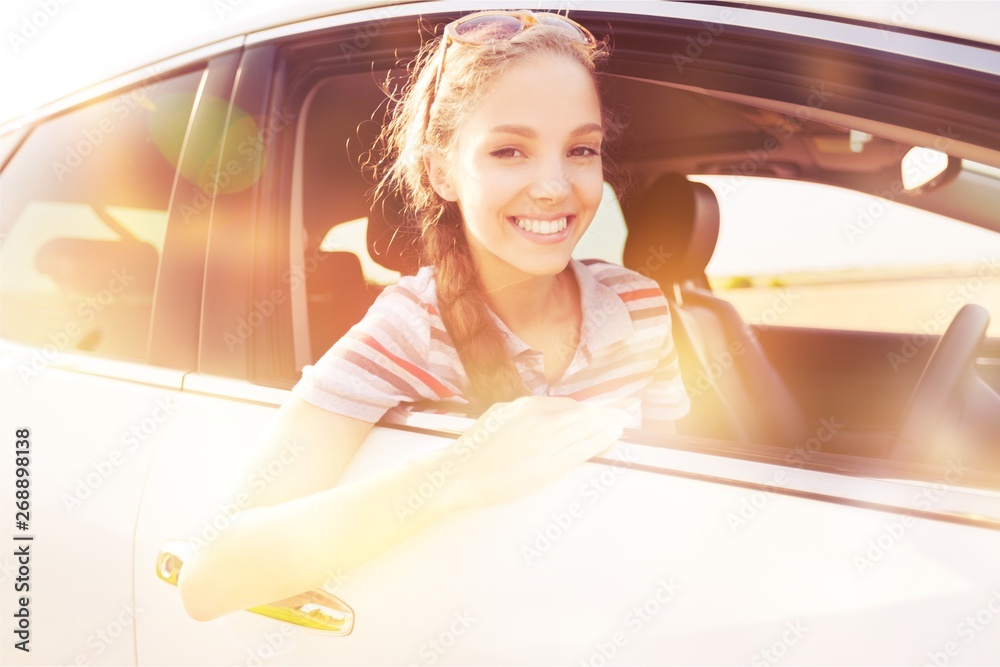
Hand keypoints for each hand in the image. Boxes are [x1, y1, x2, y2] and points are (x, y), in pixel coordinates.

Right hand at [444, 396, 631, 508]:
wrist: (461, 473)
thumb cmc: (475, 448)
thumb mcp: (499, 417)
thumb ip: (524, 412)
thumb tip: (546, 413)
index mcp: (525, 406)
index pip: (566, 405)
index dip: (587, 409)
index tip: (600, 410)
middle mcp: (538, 421)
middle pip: (581, 414)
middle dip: (605, 413)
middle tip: (625, 413)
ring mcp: (544, 444)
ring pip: (584, 430)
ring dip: (607, 426)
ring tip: (624, 423)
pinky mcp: (547, 467)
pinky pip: (580, 451)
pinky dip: (599, 443)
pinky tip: (611, 439)